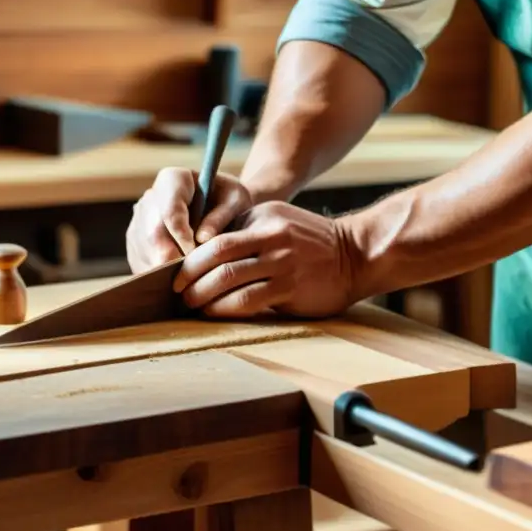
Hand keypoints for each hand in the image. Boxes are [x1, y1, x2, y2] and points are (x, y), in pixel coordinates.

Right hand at [126, 167, 252, 273]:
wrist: (220, 208)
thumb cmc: (230, 201)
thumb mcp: (236, 200)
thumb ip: (222, 215)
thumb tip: (202, 239)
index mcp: (172, 180)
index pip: (169, 209)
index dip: (181, 234)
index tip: (197, 251)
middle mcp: (150, 199)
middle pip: (152, 234)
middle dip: (173, 258)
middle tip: (194, 274)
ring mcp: (139, 222)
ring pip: (145, 252)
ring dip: (167, 270)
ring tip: (191, 278)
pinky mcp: (136, 244)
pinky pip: (142, 264)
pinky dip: (159, 278)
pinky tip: (180, 281)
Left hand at [172, 201, 359, 317]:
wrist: (356, 254)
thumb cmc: (311, 242)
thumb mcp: (277, 221)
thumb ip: (246, 232)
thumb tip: (204, 254)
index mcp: (262, 218)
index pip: (216, 236)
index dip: (191, 256)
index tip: (177, 271)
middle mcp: (270, 236)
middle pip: (215, 255)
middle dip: (188, 276)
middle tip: (175, 291)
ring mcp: (281, 261)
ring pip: (227, 279)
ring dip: (202, 295)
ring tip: (191, 304)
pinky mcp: (290, 288)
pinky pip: (247, 300)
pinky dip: (223, 308)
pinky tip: (213, 313)